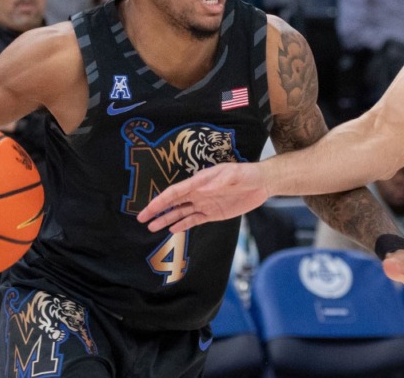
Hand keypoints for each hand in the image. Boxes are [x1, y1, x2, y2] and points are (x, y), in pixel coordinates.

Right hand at [138, 162, 269, 231]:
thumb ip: (218, 181)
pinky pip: (194, 220)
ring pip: (181, 213)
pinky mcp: (213, 213)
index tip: (147, 209)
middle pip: (173, 202)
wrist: (261, 182)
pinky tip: (172, 230)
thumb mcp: (233, 173)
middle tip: (141, 219)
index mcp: (200, 182)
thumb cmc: (246, 174)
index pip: (175, 192)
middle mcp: (198, 193)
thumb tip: (200, 189)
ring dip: (166, 219)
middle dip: (157, 210)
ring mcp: (205, 203)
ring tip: (151, 228)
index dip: (160, 200)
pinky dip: (183, 225)